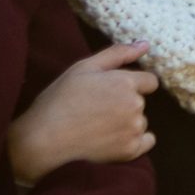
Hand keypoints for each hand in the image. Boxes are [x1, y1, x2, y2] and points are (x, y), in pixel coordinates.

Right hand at [8, 41, 158, 185]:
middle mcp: (135, 105)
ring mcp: (134, 129)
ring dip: (127, 123)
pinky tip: (111, 140)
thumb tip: (145, 44)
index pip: (149, 81)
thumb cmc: (61, 99)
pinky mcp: (130, 150)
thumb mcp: (84, 67)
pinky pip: (145, 142)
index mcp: (125, 82)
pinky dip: (133, 141)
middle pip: (141, 102)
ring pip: (140, 122)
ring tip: (98, 126)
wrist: (45, 138)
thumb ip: (118, 53)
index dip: (132, 85)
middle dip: (125, 103)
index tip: (112, 92)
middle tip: (96, 109)